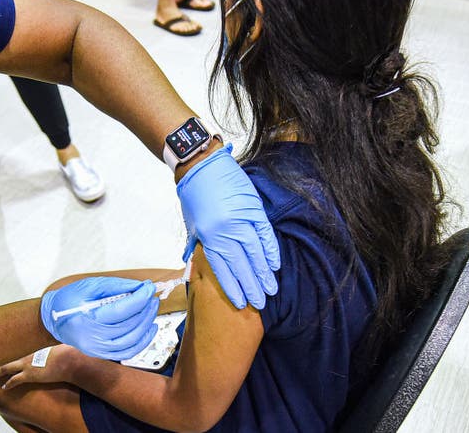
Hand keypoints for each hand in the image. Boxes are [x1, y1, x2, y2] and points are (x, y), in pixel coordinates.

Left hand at [0, 345, 81, 389]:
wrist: (67, 360)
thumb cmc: (66, 354)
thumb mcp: (60, 348)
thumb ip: (57, 347)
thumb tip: (63, 344)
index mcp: (34, 351)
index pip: (19, 353)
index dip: (12, 356)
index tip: (6, 356)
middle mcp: (28, 357)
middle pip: (9, 360)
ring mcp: (27, 366)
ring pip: (7, 369)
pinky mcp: (29, 376)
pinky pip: (14, 380)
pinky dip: (8, 383)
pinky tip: (3, 387)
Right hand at [41, 277, 158, 360]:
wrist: (52, 319)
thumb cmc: (68, 300)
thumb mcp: (89, 286)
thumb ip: (115, 286)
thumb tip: (140, 287)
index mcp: (86, 319)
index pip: (121, 310)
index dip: (139, 299)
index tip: (149, 288)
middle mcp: (92, 339)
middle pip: (129, 326)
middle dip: (145, 310)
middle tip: (151, 296)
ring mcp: (97, 350)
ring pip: (132, 341)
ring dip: (146, 324)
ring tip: (151, 309)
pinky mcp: (101, 354)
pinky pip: (128, 351)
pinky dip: (142, 341)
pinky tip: (149, 328)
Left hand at [177, 144, 279, 309]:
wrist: (201, 165)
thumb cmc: (194, 195)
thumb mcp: (193, 224)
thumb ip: (201, 245)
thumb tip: (203, 266)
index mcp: (209, 236)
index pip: (223, 269)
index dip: (233, 287)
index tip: (242, 303)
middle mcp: (226, 231)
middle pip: (242, 265)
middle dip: (252, 287)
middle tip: (261, 304)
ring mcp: (242, 220)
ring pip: (256, 253)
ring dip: (264, 274)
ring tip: (271, 290)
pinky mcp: (254, 209)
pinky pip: (265, 234)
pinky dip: (271, 250)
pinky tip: (275, 265)